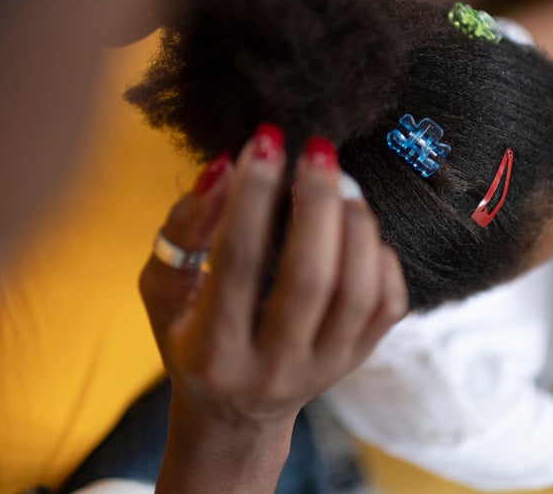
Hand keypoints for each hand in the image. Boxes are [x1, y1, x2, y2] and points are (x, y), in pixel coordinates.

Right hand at [140, 128, 405, 449]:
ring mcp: (322, 368)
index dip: (253, 195)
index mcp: (213, 351)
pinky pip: (388, 304)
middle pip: (309, 278)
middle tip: (315, 151)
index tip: (264, 141)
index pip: (238, 262)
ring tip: (340, 183)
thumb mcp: (164, 290)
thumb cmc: (191, 336)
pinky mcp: (356, 360)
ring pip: (358, 291)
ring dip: (355, 224)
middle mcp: (272, 368)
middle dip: (316, 202)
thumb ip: (184, 230)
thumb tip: (224, 166)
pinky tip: (356, 229)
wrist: (234, 412)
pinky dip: (381, 256)